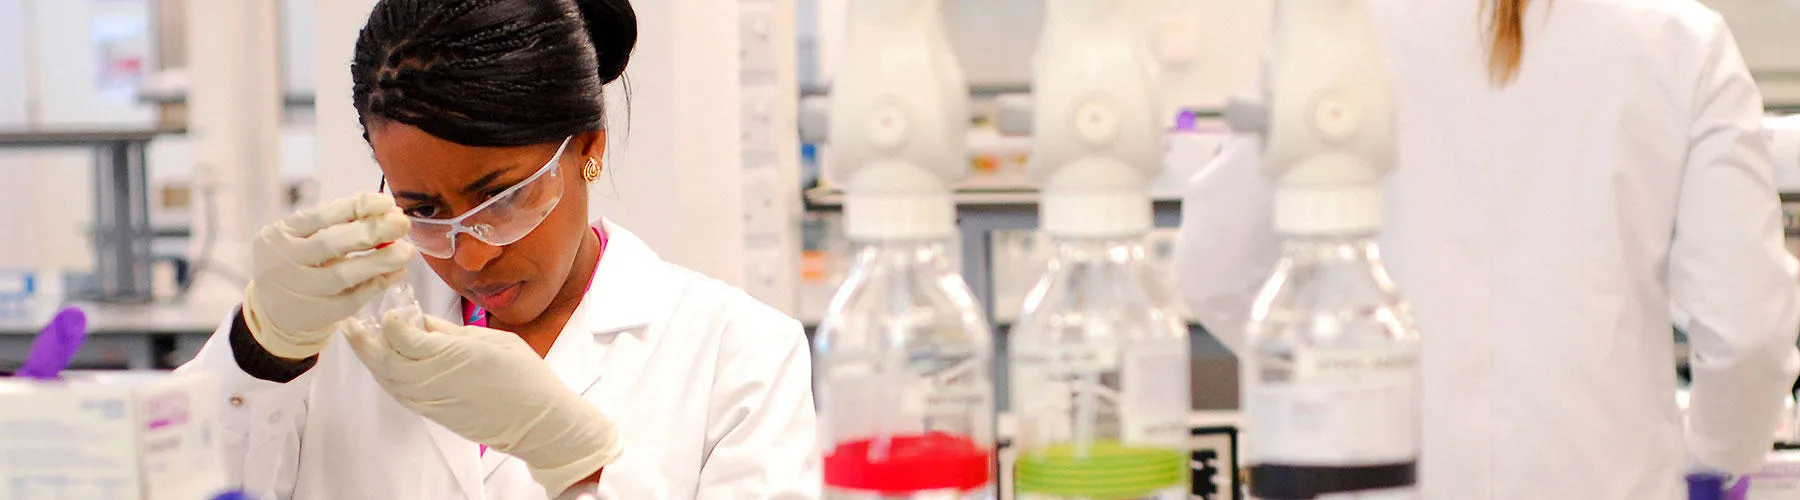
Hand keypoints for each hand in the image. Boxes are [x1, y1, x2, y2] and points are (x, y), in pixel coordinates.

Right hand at [243, 193, 413, 358]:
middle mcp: (284, 261)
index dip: (357, 207)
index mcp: (280, 234)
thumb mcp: (304, 237)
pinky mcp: (315, 314)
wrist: (272, 310)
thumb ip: (339, 223)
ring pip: (343, 274)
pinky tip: (396, 273)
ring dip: (380, 261)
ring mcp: (298, 290)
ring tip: (406, 251)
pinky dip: (377, 285)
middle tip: (402, 224)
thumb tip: (387, 209)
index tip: (388, 203)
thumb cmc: (298, 263)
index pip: (321, 215)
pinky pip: (352, 299)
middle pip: (331, 243)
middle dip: (372, 231)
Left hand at [342, 308, 622, 495]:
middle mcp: (433, 378)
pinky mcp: (432, 413)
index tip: (391, 309)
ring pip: (386, 378)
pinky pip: (398, 393)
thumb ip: (454, 332)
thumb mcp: (492, 340)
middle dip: (363, 340)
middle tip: (350, 324)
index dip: (392, 321)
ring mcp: (429, 399)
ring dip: (370, 360)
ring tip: (360, 342)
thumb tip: (426, 324)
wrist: (535, 420)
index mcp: (451, 353)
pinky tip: (383, 366)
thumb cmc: (523, 375)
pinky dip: (385, 377)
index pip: (403, 335)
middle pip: (384, 358)